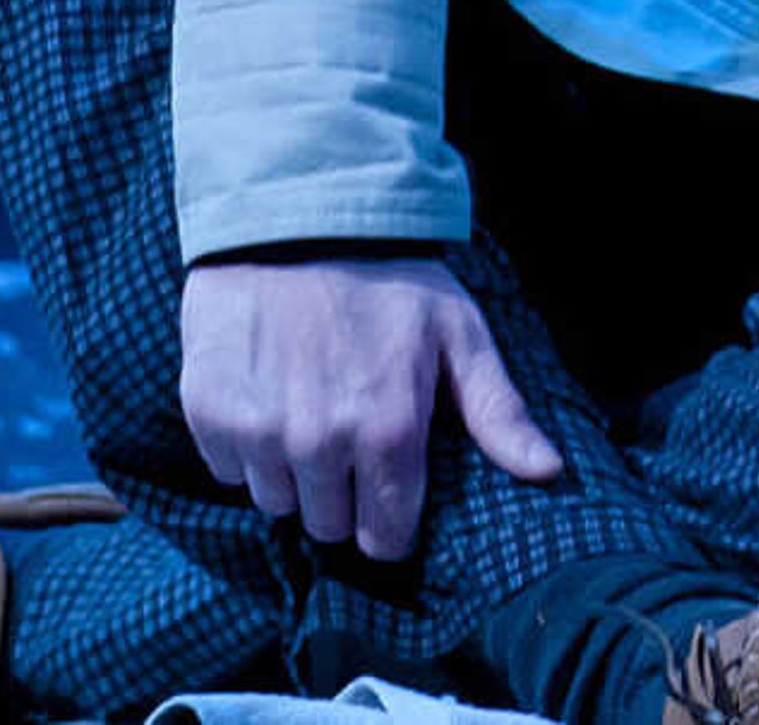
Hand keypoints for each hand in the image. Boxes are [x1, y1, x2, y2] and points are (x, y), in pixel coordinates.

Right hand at [179, 252, 565, 560]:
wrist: (294, 219)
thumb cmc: (389, 278)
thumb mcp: (458, 333)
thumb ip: (498, 411)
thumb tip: (550, 472)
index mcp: (388, 430)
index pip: (386, 538)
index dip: (392, 524)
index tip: (390, 493)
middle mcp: (320, 442)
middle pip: (329, 526)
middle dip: (344, 495)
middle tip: (349, 435)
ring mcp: (259, 431)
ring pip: (277, 501)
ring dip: (294, 472)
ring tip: (308, 409)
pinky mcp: (208, 413)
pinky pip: (228, 471)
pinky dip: (246, 446)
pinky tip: (267, 396)